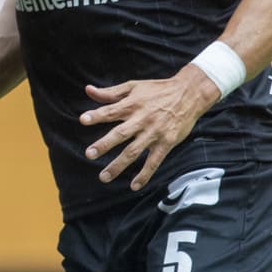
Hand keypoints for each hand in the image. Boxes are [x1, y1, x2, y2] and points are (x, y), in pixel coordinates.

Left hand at [79, 66, 219, 190]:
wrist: (188, 94)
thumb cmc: (157, 90)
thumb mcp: (133, 86)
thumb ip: (110, 92)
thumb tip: (88, 90)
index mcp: (132, 105)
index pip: (111, 111)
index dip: (97, 115)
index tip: (83, 120)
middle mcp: (141, 120)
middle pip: (120, 134)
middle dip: (104, 144)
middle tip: (89, 154)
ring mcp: (154, 133)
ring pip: (134, 151)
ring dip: (118, 165)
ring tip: (104, 176)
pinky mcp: (166, 143)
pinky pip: (154, 161)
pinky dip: (144, 174)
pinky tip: (134, 185)